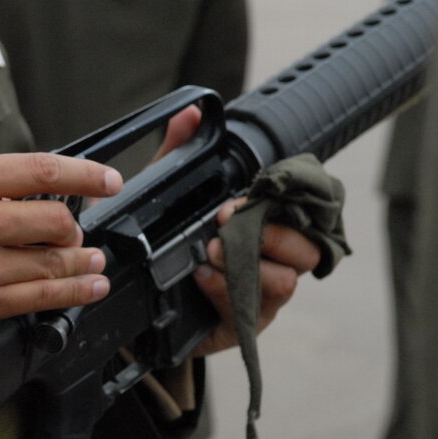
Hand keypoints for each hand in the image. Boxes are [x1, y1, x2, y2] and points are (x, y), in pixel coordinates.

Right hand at [0, 154, 121, 341]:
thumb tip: (27, 191)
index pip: (44, 170)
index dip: (87, 175)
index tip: (107, 179)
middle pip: (58, 221)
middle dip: (76, 227)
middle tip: (77, 231)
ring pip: (54, 264)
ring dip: (83, 263)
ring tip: (92, 262)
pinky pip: (39, 300)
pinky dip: (73, 293)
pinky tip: (88, 287)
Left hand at [152, 104, 321, 356]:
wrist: (129, 298)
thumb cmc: (157, 243)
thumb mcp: (162, 194)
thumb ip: (177, 153)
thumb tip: (192, 113)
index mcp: (264, 226)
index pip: (300, 211)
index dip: (278, 204)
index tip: (233, 203)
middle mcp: (272, 261)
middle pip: (308, 249)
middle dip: (270, 235)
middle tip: (223, 227)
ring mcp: (262, 296)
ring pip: (286, 281)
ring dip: (247, 265)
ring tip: (209, 255)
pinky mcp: (243, 325)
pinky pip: (252, 311)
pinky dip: (226, 292)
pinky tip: (201, 280)